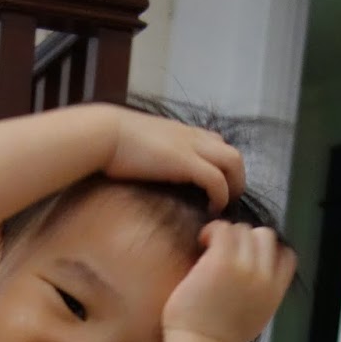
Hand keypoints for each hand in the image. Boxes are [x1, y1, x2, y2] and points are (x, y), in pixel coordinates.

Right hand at [105, 109, 245, 212]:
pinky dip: (220, 196)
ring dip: (234, 186)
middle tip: (228, 201)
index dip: (220, 165)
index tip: (215, 186)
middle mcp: (192, 137)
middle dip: (236, 178)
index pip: (216, 143)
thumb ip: (151, 154)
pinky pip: (217, 180)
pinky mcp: (187, 163)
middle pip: (233, 153)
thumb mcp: (138, 144)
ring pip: (234, 162)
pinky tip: (211, 209)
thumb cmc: (111, 142)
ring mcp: (192, 148)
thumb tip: (145, 168)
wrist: (104, 135)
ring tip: (223, 207)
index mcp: (181, 132)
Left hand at [161, 220, 296, 341]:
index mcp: (274, 293)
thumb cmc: (216, 340)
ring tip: (209, 247)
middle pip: (265, 236)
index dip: (267, 251)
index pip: (286, 256)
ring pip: (244, 229)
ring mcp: (245, 269)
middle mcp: (264, 278)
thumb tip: (257, 278)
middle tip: (223, 251)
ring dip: (226, 233)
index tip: (246, 257)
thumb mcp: (254, 319)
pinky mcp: (221, 262)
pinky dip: (212, 230)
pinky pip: (222, 229)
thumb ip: (261, 295)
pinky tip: (201, 242)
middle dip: (245, 239)